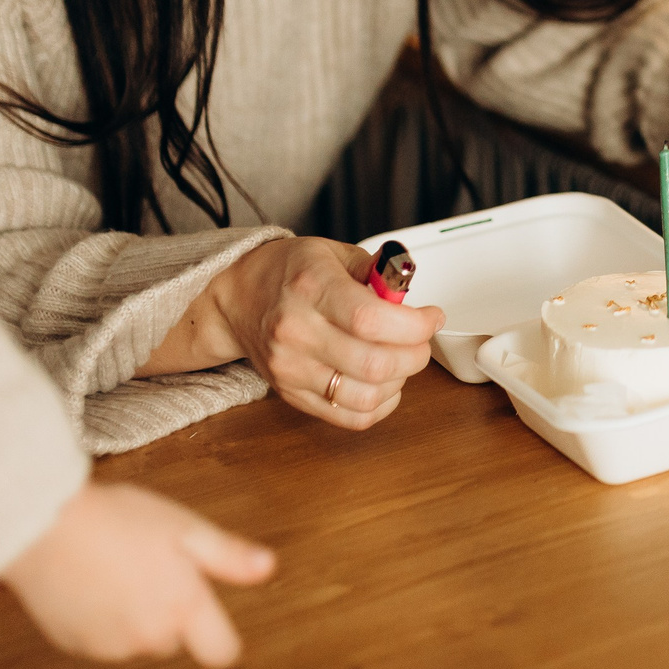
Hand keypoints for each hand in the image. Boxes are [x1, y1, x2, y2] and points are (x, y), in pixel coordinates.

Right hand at [1, 481, 274, 668]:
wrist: (42, 526)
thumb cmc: (117, 519)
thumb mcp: (184, 528)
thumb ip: (229, 556)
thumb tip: (268, 569)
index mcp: (182, 609)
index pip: (222, 654)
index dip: (222, 640)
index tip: (214, 622)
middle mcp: (148, 638)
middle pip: (175, 640)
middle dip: (170, 611)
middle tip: (151, 565)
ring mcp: (109, 647)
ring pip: (137, 639)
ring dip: (135, 615)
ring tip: (117, 567)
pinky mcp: (74, 646)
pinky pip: (102, 638)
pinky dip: (102, 618)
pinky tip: (91, 580)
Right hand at [208, 238, 444, 430]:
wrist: (237, 299)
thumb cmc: (287, 272)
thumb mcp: (332, 251)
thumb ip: (376, 270)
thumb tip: (411, 291)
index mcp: (311, 288)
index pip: (371, 320)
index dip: (414, 325)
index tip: (431, 318)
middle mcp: (297, 332)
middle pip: (374, 363)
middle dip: (415, 354)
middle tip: (421, 340)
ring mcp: (292, 369)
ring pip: (365, 397)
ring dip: (400, 381)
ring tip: (401, 359)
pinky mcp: (292, 395)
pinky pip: (350, 417)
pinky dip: (381, 406)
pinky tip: (386, 384)